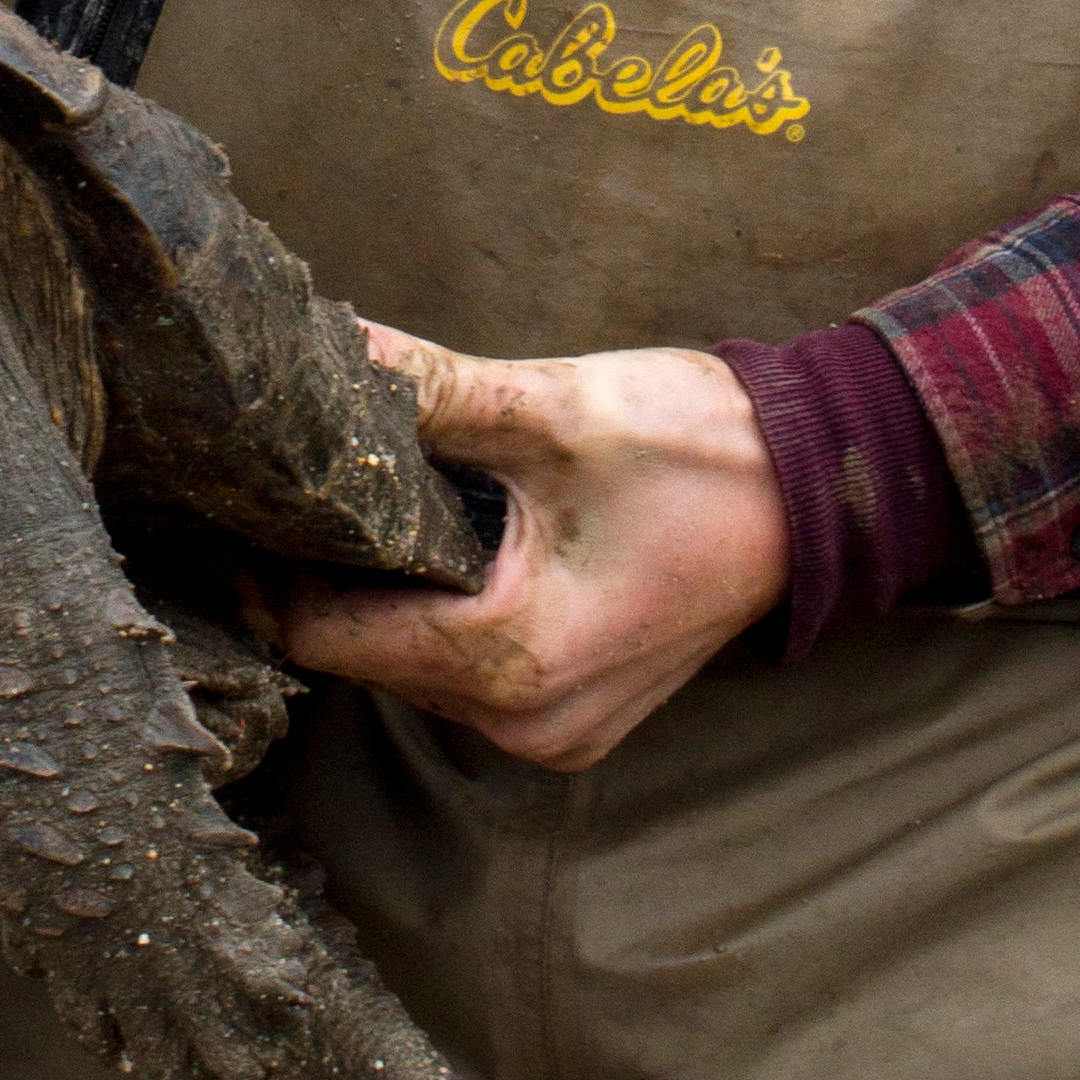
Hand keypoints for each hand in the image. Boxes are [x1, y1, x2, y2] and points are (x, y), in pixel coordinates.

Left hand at [279, 324, 789, 771]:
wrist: (825, 490)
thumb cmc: (702, 449)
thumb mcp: (553, 408)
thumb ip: (426, 388)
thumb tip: (323, 346)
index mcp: (512, 659)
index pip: (326, 637)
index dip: (276, 569)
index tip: (254, 502)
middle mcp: (525, 722)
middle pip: (362, 659)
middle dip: (334, 578)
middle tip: (309, 489)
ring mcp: (553, 733)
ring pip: (411, 672)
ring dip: (392, 600)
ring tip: (383, 510)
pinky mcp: (572, 720)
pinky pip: (468, 679)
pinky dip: (445, 621)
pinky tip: (451, 549)